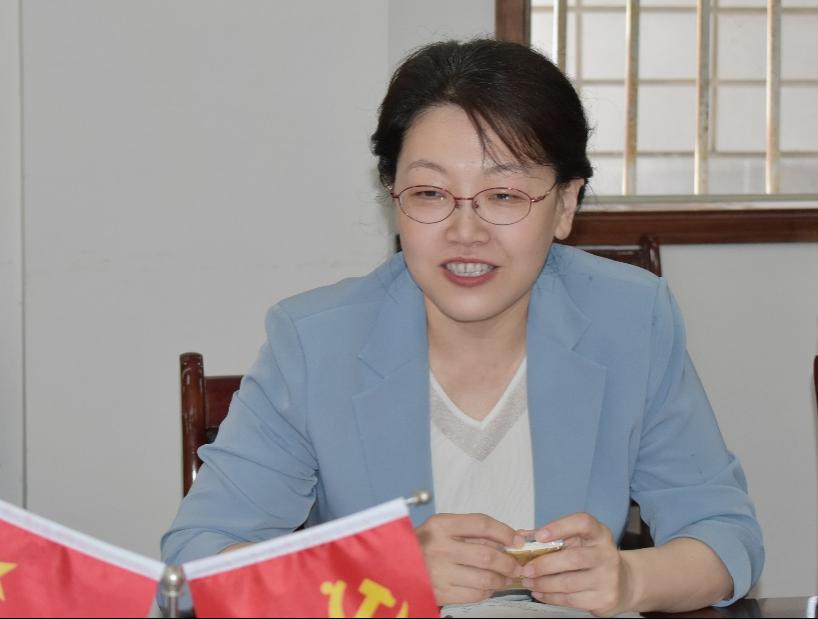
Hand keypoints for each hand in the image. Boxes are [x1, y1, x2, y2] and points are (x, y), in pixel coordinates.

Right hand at [416, 513, 525, 605]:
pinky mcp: (441, 593)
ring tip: (507, 577)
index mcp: (441, 526)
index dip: (504, 532)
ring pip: (485, 578)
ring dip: (502, 579)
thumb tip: (508, 539)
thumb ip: (472, 532)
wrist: (397, 566)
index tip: (517, 539)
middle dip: (509, 562)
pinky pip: (475, 594)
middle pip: (487, 555)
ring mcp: (440, 573)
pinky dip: (488, 591)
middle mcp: (440, 548)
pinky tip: (489, 586)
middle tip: (517, 566)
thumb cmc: (425, 544)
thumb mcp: (443, 528)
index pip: (481, 524)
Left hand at [519, 513, 634, 616]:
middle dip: (544, 565)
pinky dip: (550, 597)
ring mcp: (608, 578)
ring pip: (569, 583)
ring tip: (528, 582)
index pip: (582, 523)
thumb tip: (520, 536)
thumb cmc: (592, 558)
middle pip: (573, 558)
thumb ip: (550, 537)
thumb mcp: (577, 542)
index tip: (540, 535)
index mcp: (599, 534)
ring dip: (543, 583)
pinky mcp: (605, 599)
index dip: (560, 527)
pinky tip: (539, 592)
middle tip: (525, 569)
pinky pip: (571, 599)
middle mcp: (607, 554)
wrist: (624, 583)